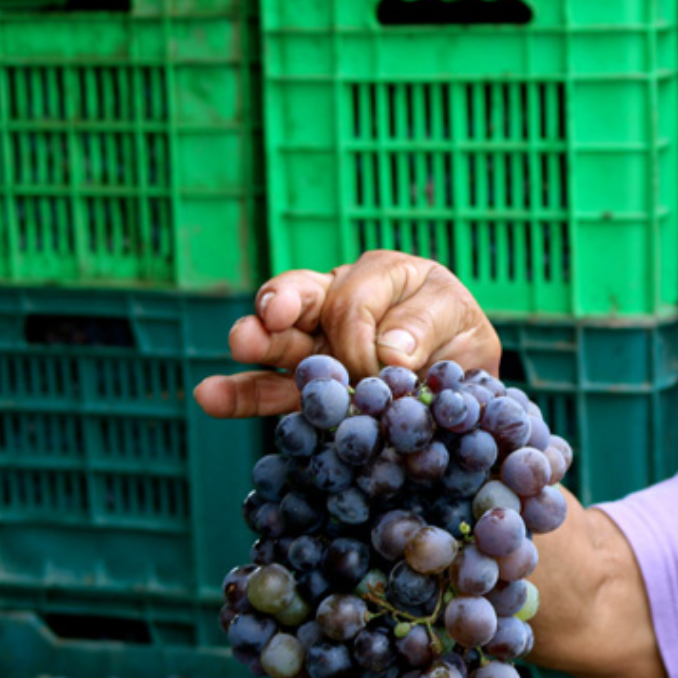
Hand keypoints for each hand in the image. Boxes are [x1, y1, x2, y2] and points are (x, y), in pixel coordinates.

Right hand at [193, 251, 500, 418]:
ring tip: (241, 344)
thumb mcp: (466, 332)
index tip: (377, 372)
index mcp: (388, 277)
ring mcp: (319, 342)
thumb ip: (430, 328)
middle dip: (286, 304)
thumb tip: (388, 351)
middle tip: (274, 315)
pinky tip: (210, 396)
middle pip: (305, 295)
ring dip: (257, 339)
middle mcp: (345, 300)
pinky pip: (268, 385)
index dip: (360, 336)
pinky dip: (239, 391)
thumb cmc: (466, 352)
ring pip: (280, 335)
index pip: (358, 297)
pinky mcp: (305, 384)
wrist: (467, 401)